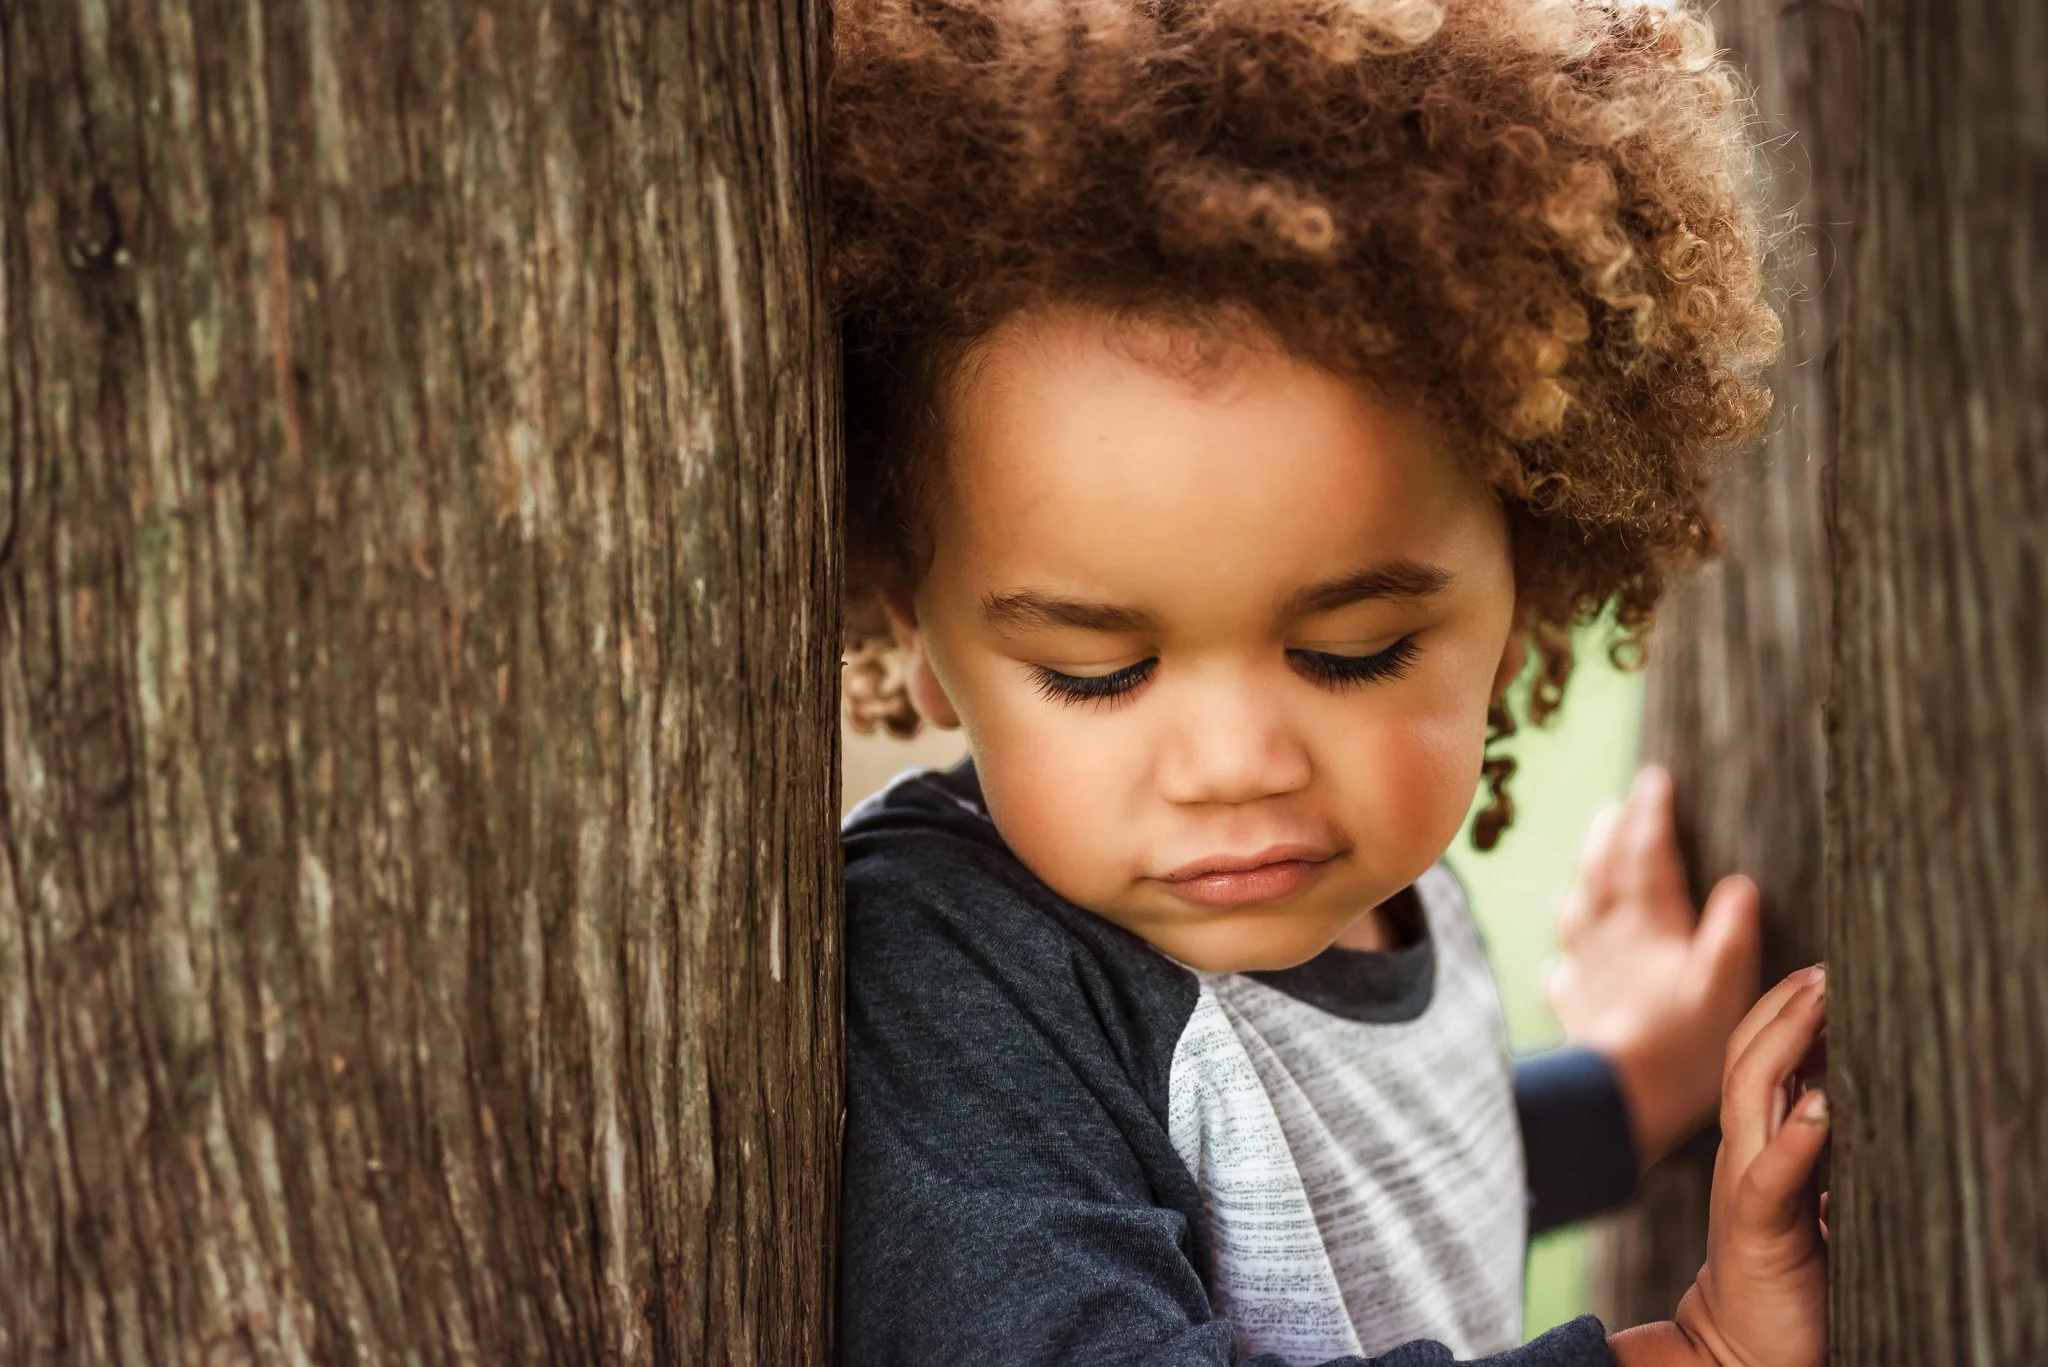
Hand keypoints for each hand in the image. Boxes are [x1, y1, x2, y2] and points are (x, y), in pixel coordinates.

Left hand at [1548, 766, 1761, 1166]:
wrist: (1617, 1102)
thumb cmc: (1682, 1049)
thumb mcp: (1724, 989)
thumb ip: (1729, 935)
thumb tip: (1740, 885)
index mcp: (1649, 927)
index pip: (1649, 857)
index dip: (1652, 816)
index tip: (1654, 778)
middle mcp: (1609, 940)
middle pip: (1605, 873)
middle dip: (1612, 834)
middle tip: (1617, 804)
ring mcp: (1585, 973)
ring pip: (1578, 910)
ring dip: (1585, 877)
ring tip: (1590, 858)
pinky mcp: (1574, 1011)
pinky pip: (1564, 972)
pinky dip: (1566, 957)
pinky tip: (1563, 963)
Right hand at [1675, 967, 1829, 1366]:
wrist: (1740, 1353)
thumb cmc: (1785, 1283)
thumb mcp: (1806, 1204)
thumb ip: (1818, 1157)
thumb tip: (1853, 1107)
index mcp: (1753, 1145)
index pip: (1756, 1058)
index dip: (1784, 1011)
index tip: (1825, 976)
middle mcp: (1741, 1154)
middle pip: (1748, 1059)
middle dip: (1785, 1008)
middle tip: (1827, 970)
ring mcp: (1743, 1187)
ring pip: (1750, 1094)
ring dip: (1786, 1043)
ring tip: (1821, 1004)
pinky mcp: (1755, 1229)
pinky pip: (1771, 1173)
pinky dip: (1796, 1135)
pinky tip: (1823, 1105)